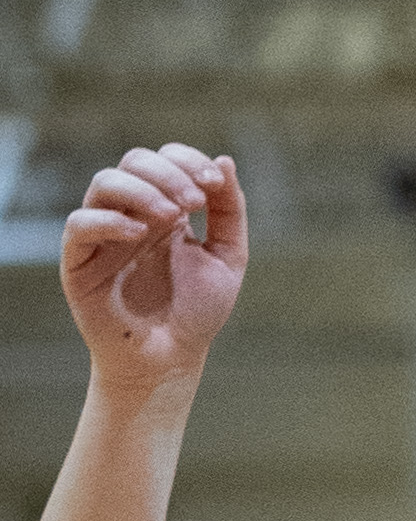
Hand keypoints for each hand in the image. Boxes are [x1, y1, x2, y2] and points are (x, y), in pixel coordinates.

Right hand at [62, 145, 246, 397]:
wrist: (170, 360)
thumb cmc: (196, 313)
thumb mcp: (227, 259)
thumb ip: (229, 212)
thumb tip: (225, 161)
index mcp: (164, 208)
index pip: (164, 160)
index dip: (187, 160)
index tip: (213, 184)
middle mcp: (130, 213)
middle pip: (134, 162)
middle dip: (167, 174)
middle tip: (194, 202)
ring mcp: (103, 234)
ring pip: (105, 183)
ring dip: (142, 190)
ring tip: (172, 217)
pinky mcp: (79, 260)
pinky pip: (80, 224)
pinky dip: (109, 221)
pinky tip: (141, 234)